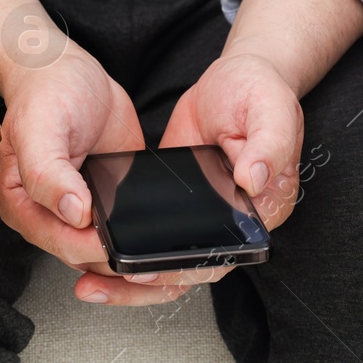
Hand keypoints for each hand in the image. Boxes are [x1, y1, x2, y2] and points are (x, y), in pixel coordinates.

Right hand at [0, 49, 145, 293]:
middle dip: (119, 265)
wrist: (71, 72)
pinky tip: (162, 235)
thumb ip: (47, 172)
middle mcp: (52, 214)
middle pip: (87, 258)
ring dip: (135, 258)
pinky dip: (145, 236)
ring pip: (109, 252)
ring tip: (160, 256)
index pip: (61, 243)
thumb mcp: (39, 126)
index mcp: (24, 204)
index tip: (117, 241)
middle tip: (150, 261)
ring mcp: (84, 210)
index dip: (92, 249)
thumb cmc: (46, 93)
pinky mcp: (111, 201)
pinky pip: (128, 229)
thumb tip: (71, 210)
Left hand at [71, 53, 305, 306]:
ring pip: (167, 264)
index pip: (224, 255)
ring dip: (129, 278)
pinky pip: (150, 237)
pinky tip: (93, 249)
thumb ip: (269, 146)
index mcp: (262, 210)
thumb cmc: (261, 94)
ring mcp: (202, 217)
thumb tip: (253, 179)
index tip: (151, 271)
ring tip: (90, 284)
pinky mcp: (176, 206)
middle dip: (145, 284)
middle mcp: (232, 224)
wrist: (237, 78)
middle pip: (190, 271)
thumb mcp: (272, 112)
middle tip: (103, 282)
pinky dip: (125, 246)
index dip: (187, 268)